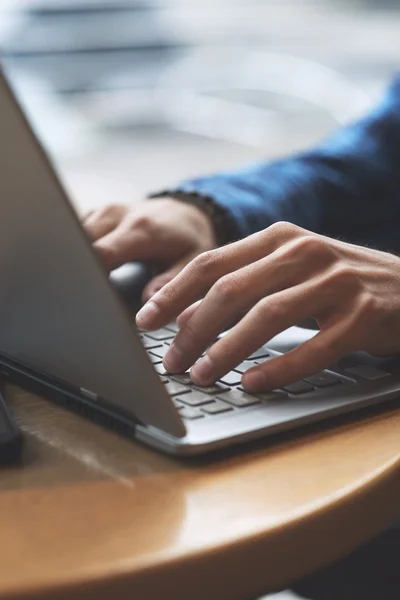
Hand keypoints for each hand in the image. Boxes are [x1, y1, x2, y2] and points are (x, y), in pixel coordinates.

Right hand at [82, 199, 216, 301]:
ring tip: (76, 284)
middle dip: (72, 269)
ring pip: (69, 235)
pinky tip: (78, 270)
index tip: (84, 297)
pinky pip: (71, 232)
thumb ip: (169, 284)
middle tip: (76, 297)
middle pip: (76, 242)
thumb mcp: (191, 264)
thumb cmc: (189, 241)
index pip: (99, 253)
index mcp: (140, 230)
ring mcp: (102, 212)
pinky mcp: (93, 215)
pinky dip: (72, 251)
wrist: (187, 214)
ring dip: (71, 259)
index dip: (87, 276)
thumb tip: (147, 306)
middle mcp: (116, 216)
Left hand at [136, 222, 399, 391]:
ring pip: (267, 315)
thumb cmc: (338, 284)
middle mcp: (304, 253)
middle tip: (170, 361)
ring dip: (227, 349)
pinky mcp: (362, 316)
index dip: (175, 292)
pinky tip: (254, 383)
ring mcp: (335, 282)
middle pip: (232, 289)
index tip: (145, 320)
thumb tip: (185, 314)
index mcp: (279, 239)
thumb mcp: (289, 272)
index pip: (213, 263)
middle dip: (193, 328)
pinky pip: (314, 348)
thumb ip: (243, 285)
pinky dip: (279, 368)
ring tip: (202, 375)